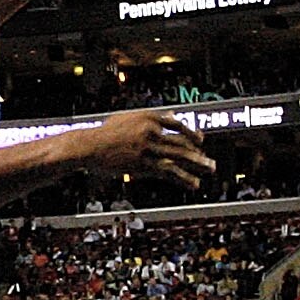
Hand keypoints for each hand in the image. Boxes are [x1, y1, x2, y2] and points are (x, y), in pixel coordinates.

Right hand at [84, 111, 215, 187]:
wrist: (89, 146)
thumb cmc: (104, 133)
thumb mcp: (127, 118)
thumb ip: (148, 118)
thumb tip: (170, 115)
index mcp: (149, 117)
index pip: (176, 124)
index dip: (191, 133)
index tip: (200, 140)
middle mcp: (152, 131)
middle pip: (181, 142)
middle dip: (198, 152)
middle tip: (210, 161)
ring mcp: (149, 148)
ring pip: (179, 156)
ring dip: (197, 164)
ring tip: (210, 169)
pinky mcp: (144, 164)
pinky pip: (168, 171)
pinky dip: (184, 177)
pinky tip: (194, 183)